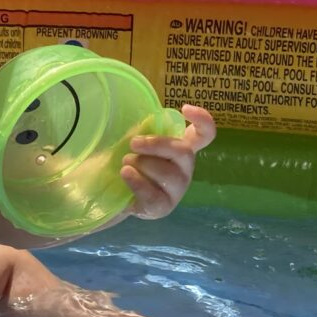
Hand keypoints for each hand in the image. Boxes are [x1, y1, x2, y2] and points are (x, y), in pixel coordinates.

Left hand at [120, 104, 215, 219]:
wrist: (111, 192)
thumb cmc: (128, 161)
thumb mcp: (136, 143)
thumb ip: (144, 131)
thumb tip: (144, 124)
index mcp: (181, 147)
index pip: (205, 135)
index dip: (203, 121)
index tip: (185, 108)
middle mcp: (184, 168)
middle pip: (184, 152)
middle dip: (156, 144)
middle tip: (133, 143)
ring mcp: (176, 190)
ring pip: (167, 173)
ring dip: (141, 164)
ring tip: (124, 164)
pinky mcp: (163, 207)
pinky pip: (153, 194)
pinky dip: (136, 181)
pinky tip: (125, 173)